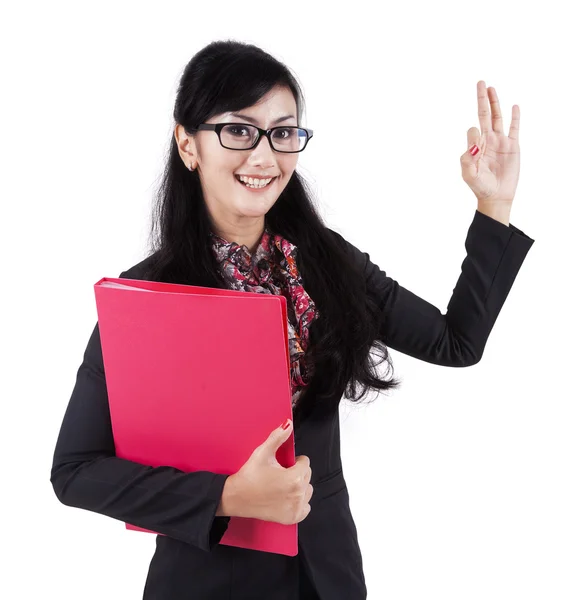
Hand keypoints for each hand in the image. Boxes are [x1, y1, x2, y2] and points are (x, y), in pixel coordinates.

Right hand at [225, 419, 312, 524]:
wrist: (235, 497)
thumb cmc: (249, 475)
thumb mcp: (262, 452)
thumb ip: (277, 437)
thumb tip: (288, 424)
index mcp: (294, 478)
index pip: (305, 463)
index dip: (295, 461)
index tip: (284, 464)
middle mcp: (298, 494)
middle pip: (308, 476)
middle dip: (297, 472)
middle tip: (281, 474)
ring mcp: (295, 508)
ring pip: (307, 491)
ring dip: (300, 487)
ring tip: (283, 485)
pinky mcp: (291, 518)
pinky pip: (306, 508)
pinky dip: (300, 503)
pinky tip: (287, 498)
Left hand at [460, 81, 520, 208]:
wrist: (496, 196)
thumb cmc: (480, 186)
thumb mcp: (469, 174)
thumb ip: (468, 159)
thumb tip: (475, 143)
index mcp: (475, 146)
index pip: (473, 130)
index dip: (474, 135)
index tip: (477, 149)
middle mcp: (487, 140)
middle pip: (484, 114)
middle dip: (482, 99)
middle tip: (480, 82)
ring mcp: (500, 142)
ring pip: (498, 117)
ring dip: (495, 102)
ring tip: (491, 88)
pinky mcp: (513, 146)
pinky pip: (514, 128)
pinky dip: (515, 117)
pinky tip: (514, 106)